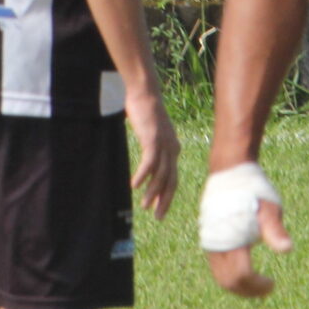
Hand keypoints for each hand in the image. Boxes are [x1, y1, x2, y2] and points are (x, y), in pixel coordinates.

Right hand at [126, 84, 178, 218]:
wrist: (144, 92)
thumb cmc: (145, 112)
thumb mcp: (151, 134)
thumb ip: (152, 147)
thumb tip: (148, 161)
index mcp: (173, 148)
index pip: (173, 178)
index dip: (166, 195)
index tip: (160, 209)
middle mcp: (172, 148)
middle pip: (171, 180)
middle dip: (165, 200)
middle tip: (158, 217)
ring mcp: (164, 144)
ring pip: (161, 175)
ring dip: (152, 192)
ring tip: (145, 206)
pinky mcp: (153, 139)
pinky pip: (149, 163)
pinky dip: (142, 176)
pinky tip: (134, 186)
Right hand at [202, 160, 292, 298]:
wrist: (230, 169)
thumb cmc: (253, 188)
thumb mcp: (269, 207)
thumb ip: (275, 230)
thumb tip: (287, 249)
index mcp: (232, 238)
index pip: (242, 276)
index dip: (257, 286)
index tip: (273, 285)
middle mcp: (216, 243)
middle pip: (228, 281)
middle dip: (247, 291)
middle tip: (266, 290)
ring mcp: (210, 240)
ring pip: (220, 275)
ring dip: (238, 285)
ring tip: (257, 285)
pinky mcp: (209, 237)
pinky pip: (217, 265)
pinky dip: (231, 274)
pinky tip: (246, 270)